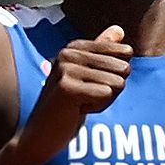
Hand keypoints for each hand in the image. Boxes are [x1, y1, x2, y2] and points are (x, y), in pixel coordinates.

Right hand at [17, 25, 130, 160]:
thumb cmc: (66, 107)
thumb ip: (102, 52)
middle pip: (122, 68)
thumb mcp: (86, 76)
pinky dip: (98, 108)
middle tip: (86, 99)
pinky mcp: (67, 88)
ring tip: (80, 105)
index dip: (116, 76)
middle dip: (112, 90)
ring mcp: (66, 69)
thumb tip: (119, 29)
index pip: (123, 53)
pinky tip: (77, 111)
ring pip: (116, 83)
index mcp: (75, 46)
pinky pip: (106, 94)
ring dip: (104, 101)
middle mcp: (69, 53)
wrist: (41, 135)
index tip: (92, 86)